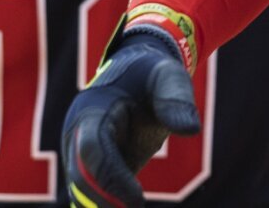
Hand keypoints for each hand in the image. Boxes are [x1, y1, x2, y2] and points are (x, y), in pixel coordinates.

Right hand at [62, 29, 199, 207]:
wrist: (137, 74)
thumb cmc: (152, 74)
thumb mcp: (168, 76)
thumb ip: (176, 98)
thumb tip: (191, 130)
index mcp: (91, 110)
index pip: (92, 150)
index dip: (110, 178)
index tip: (138, 201)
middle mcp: (78, 135)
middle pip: (81, 178)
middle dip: (104, 201)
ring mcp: (81, 153)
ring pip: (83, 191)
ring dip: (103, 206)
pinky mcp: (94, 167)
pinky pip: (93, 195)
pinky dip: (107, 206)